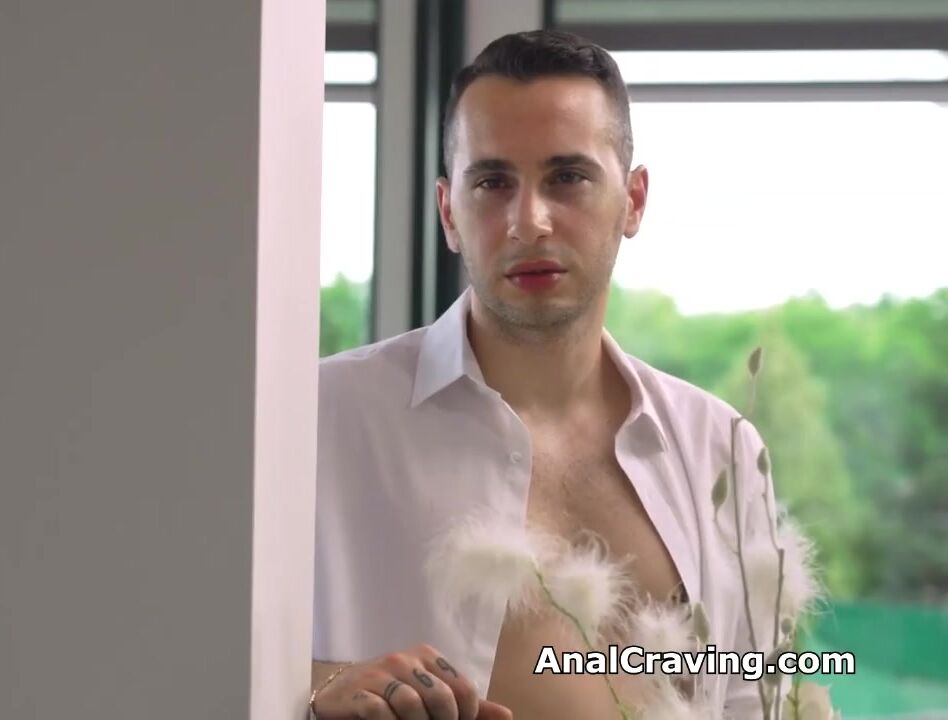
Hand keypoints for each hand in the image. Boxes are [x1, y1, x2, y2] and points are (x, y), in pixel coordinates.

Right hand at [311, 643, 511, 719]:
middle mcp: (405, 659)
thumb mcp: (430, 695)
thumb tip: (507, 716)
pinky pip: (381, 711)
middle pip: (441, 697)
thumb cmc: (391, 695)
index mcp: (428, 655)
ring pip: (412, 705)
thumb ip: (467, 705)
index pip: (463, 688)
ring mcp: (380, 674)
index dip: (465, 716)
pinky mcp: (357, 691)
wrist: (339, 692)